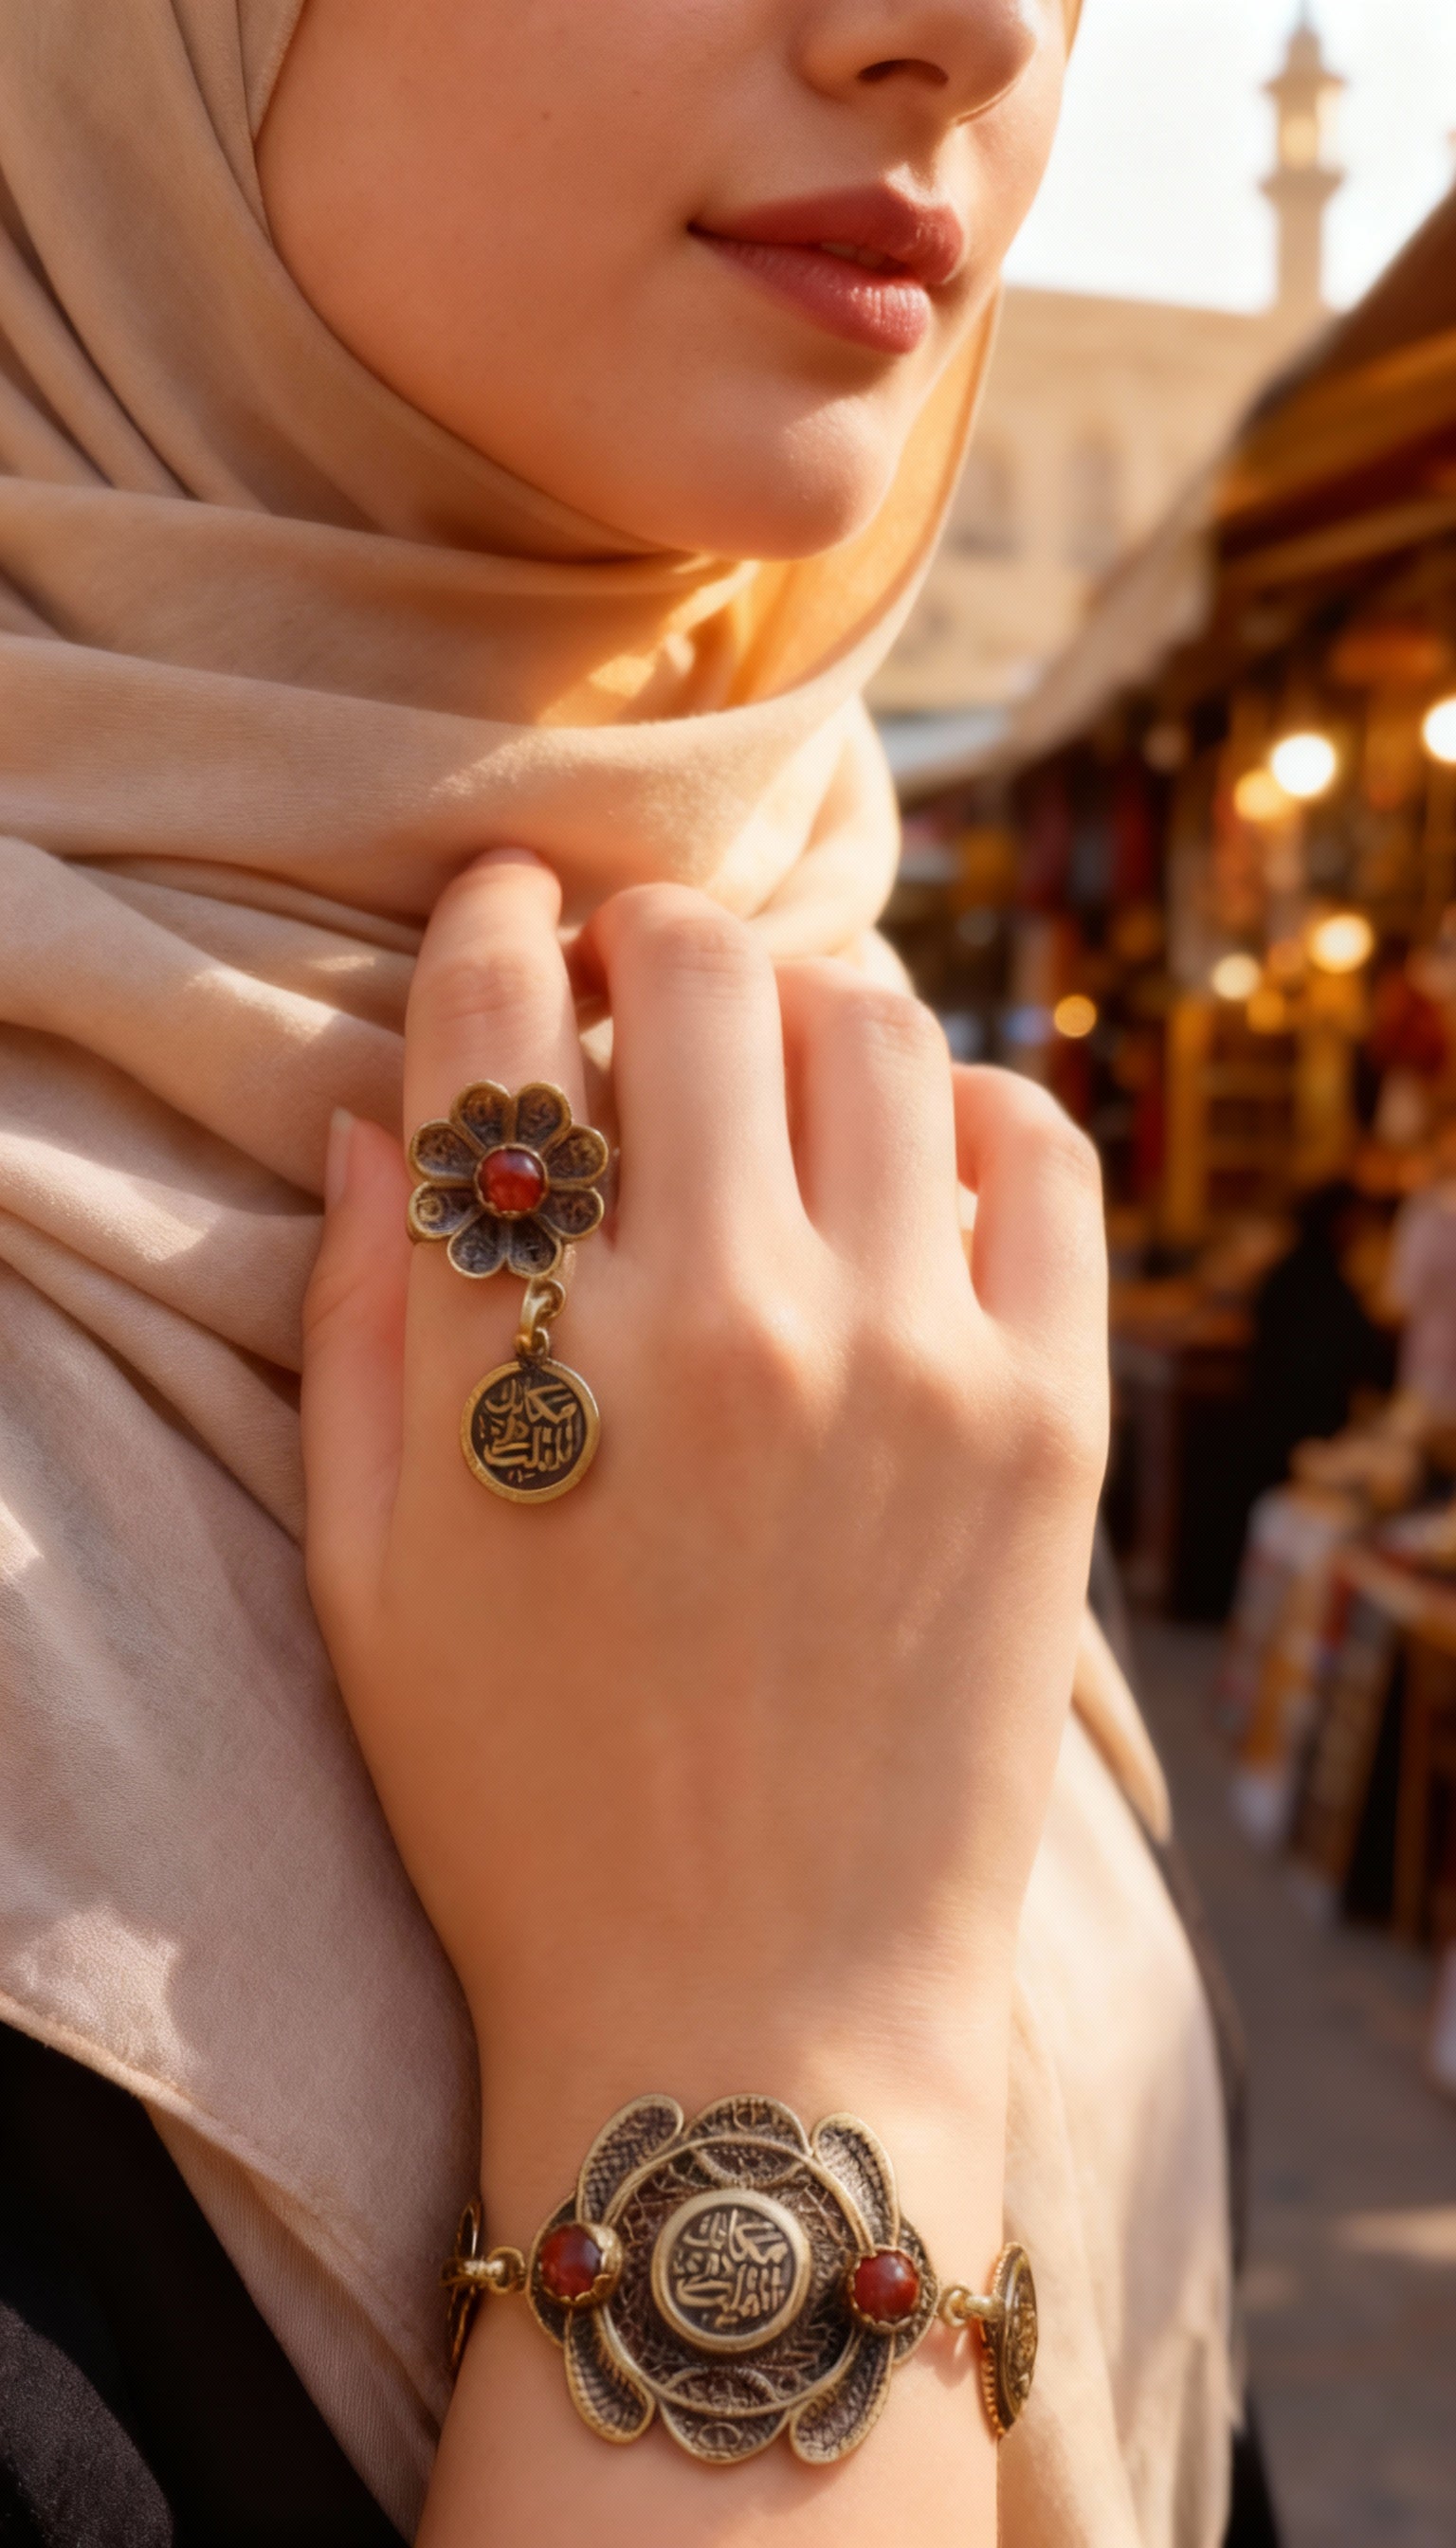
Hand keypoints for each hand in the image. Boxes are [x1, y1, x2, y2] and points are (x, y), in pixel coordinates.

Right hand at [302, 849, 1106, 2542]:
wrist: (753, 2010)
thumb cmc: (527, 1810)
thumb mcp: (363, 1578)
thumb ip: (356, 1324)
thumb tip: (376, 1120)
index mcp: (531, 1360)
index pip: (497, 1028)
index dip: (491, 925)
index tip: (506, 918)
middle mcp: (733, 1322)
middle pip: (702, 974)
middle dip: (647, 933)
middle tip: (635, 974)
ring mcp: (913, 1362)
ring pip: (878, 1030)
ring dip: (805, 1004)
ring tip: (773, 1063)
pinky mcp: (1050, 1419)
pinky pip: (1042, 1153)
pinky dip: (978, 1102)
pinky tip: (920, 1149)